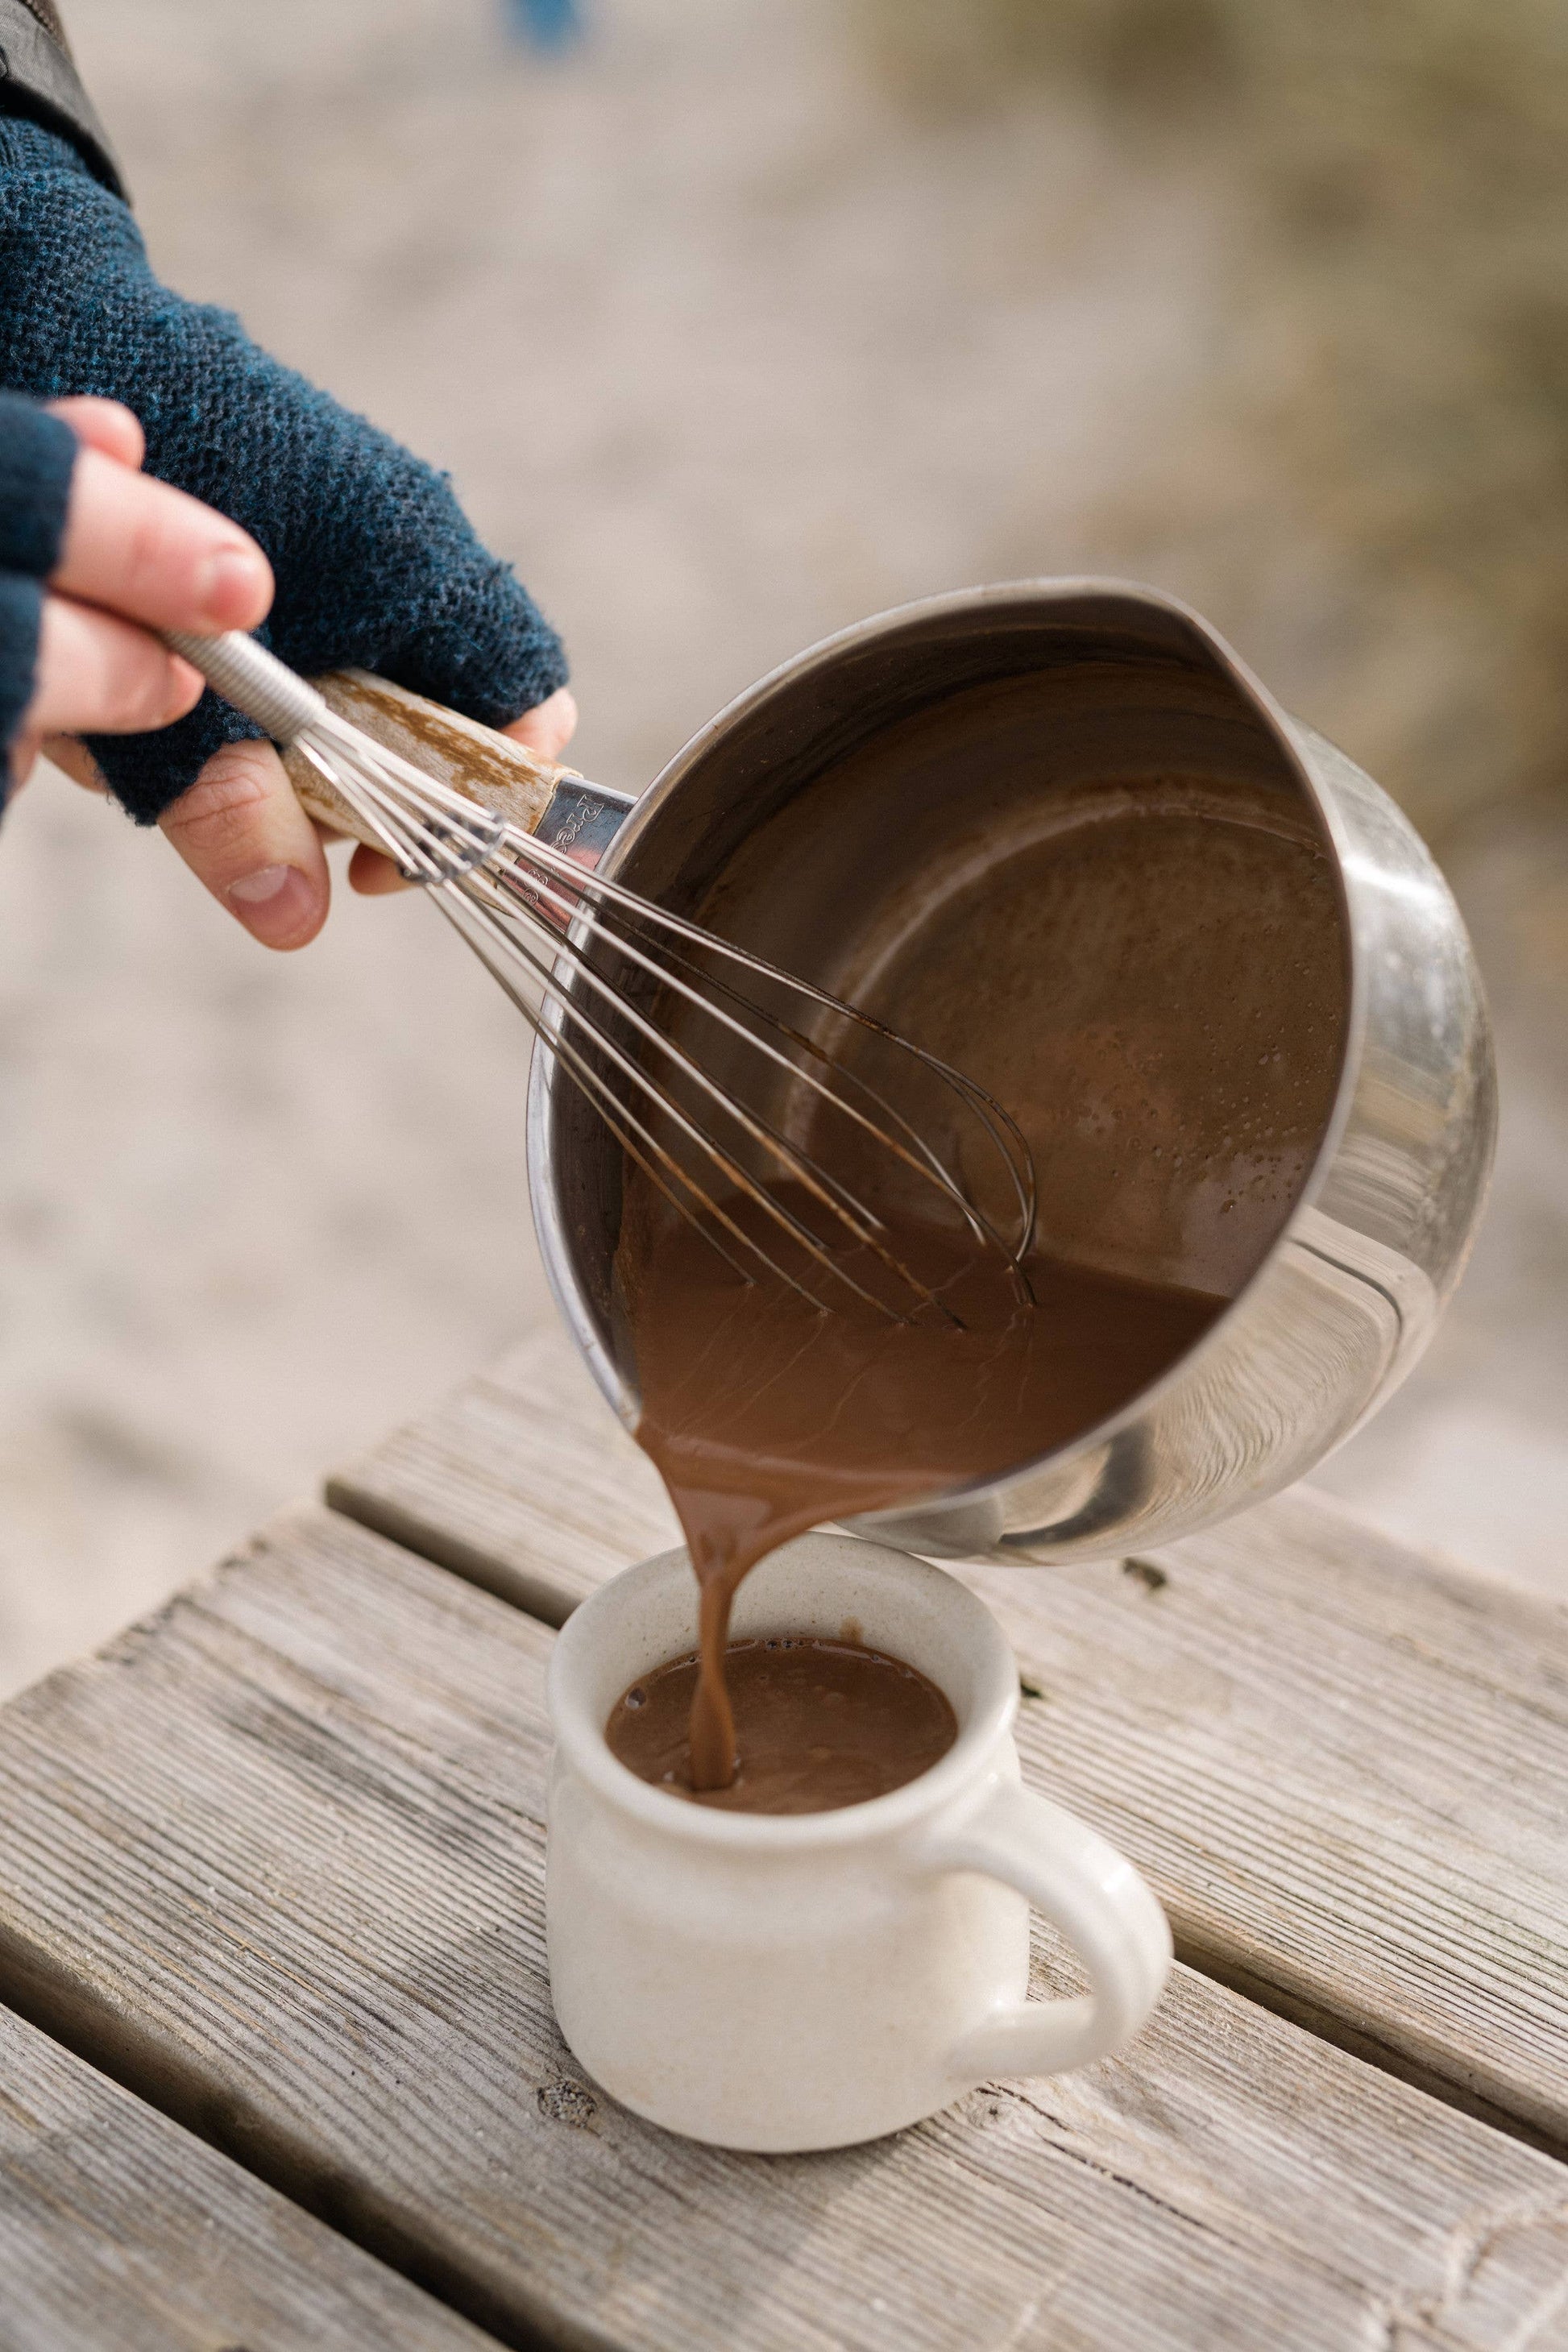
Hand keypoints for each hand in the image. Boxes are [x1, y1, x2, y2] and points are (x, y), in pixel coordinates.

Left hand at [37, 398, 578, 948]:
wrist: (44, 321)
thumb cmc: (113, 501)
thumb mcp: (159, 689)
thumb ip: (232, 804)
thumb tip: (297, 919)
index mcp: (424, 567)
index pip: (526, 721)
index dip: (473, 815)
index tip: (376, 857)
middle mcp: (413, 540)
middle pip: (445, 721)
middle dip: (357, 789)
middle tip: (272, 817)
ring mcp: (362, 524)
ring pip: (368, 687)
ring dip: (290, 741)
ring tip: (185, 736)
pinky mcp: (303, 519)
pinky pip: (316, 637)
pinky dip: (258, 685)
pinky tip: (170, 685)